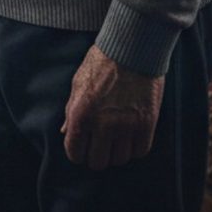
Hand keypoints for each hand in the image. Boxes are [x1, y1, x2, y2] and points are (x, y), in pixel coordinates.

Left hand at [62, 45, 164, 169]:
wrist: (131, 49)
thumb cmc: (101, 63)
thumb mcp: (78, 83)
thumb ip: (71, 110)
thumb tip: (65, 132)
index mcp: (81, 112)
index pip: (74, 151)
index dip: (76, 153)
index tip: (81, 150)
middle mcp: (102, 123)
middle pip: (98, 161)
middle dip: (95, 156)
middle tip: (98, 147)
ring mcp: (126, 126)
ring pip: (119, 160)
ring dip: (116, 152)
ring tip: (114, 139)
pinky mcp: (146, 124)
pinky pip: (139, 152)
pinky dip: (134, 149)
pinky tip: (129, 137)